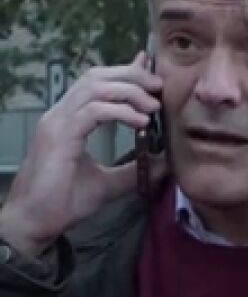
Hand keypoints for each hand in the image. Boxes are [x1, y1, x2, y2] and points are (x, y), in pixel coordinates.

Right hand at [0, 53, 162, 257]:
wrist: (35, 222)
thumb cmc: (65, 202)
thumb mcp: (109, 182)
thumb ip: (133, 169)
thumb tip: (164, 163)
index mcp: (69, 120)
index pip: (96, 83)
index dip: (125, 74)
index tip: (153, 76)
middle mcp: (61, 115)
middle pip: (96, 77)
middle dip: (131, 76)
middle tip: (159, 88)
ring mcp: (58, 124)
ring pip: (95, 88)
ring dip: (129, 92)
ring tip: (153, 106)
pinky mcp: (60, 137)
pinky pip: (93, 112)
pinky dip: (120, 112)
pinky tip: (140, 123)